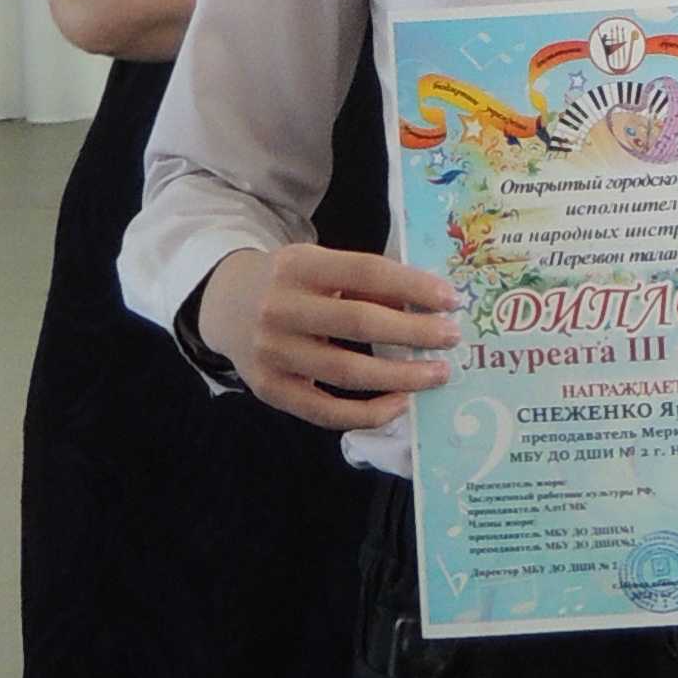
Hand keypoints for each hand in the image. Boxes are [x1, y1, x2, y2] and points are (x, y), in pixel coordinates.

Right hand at [198, 241, 459, 431]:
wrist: (226, 306)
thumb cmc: (291, 284)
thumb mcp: (321, 266)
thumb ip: (365, 283)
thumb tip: (427, 306)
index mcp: (297, 265)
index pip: (365, 272)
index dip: (412, 286)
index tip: (451, 299)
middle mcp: (279, 308)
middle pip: (359, 323)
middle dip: (413, 332)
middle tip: (451, 338)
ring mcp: (271, 353)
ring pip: (346, 372)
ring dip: (400, 376)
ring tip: (436, 373)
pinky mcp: (270, 390)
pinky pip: (326, 411)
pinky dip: (368, 412)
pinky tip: (400, 403)